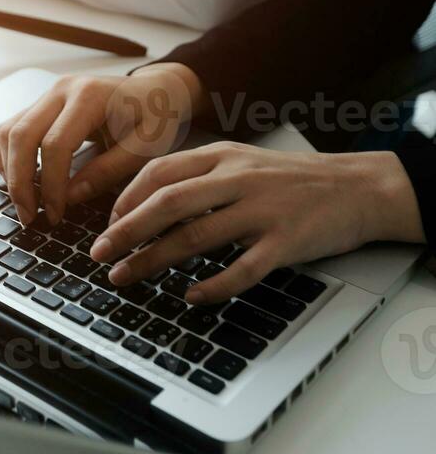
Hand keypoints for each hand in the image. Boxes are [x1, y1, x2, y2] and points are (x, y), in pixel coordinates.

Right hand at [0, 63, 204, 225]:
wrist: (156, 91)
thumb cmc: (156, 116)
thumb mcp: (145, 147)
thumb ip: (108, 171)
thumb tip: (70, 197)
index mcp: (90, 96)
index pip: (55, 144)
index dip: (51, 184)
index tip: (55, 214)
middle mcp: (62, 90)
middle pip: (21, 136)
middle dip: (19, 182)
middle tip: (29, 216)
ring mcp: (49, 95)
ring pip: (8, 132)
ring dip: (9, 171)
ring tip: (25, 204)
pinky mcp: (42, 105)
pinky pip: (11, 130)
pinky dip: (9, 158)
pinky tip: (22, 183)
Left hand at [90, 145, 424, 303]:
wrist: (356, 187)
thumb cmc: (292, 180)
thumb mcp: (243, 162)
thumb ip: (200, 177)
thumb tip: (148, 204)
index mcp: (222, 156)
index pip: (160, 172)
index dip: (126, 199)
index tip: (107, 224)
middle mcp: (237, 178)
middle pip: (168, 203)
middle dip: (125, 230)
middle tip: (98, 254)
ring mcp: (262, 209)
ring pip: (196, 235)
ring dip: (153, 258)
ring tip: (125, 277)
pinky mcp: (286, 241)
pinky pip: (243, 268)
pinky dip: (214, 284)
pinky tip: (192, 296)